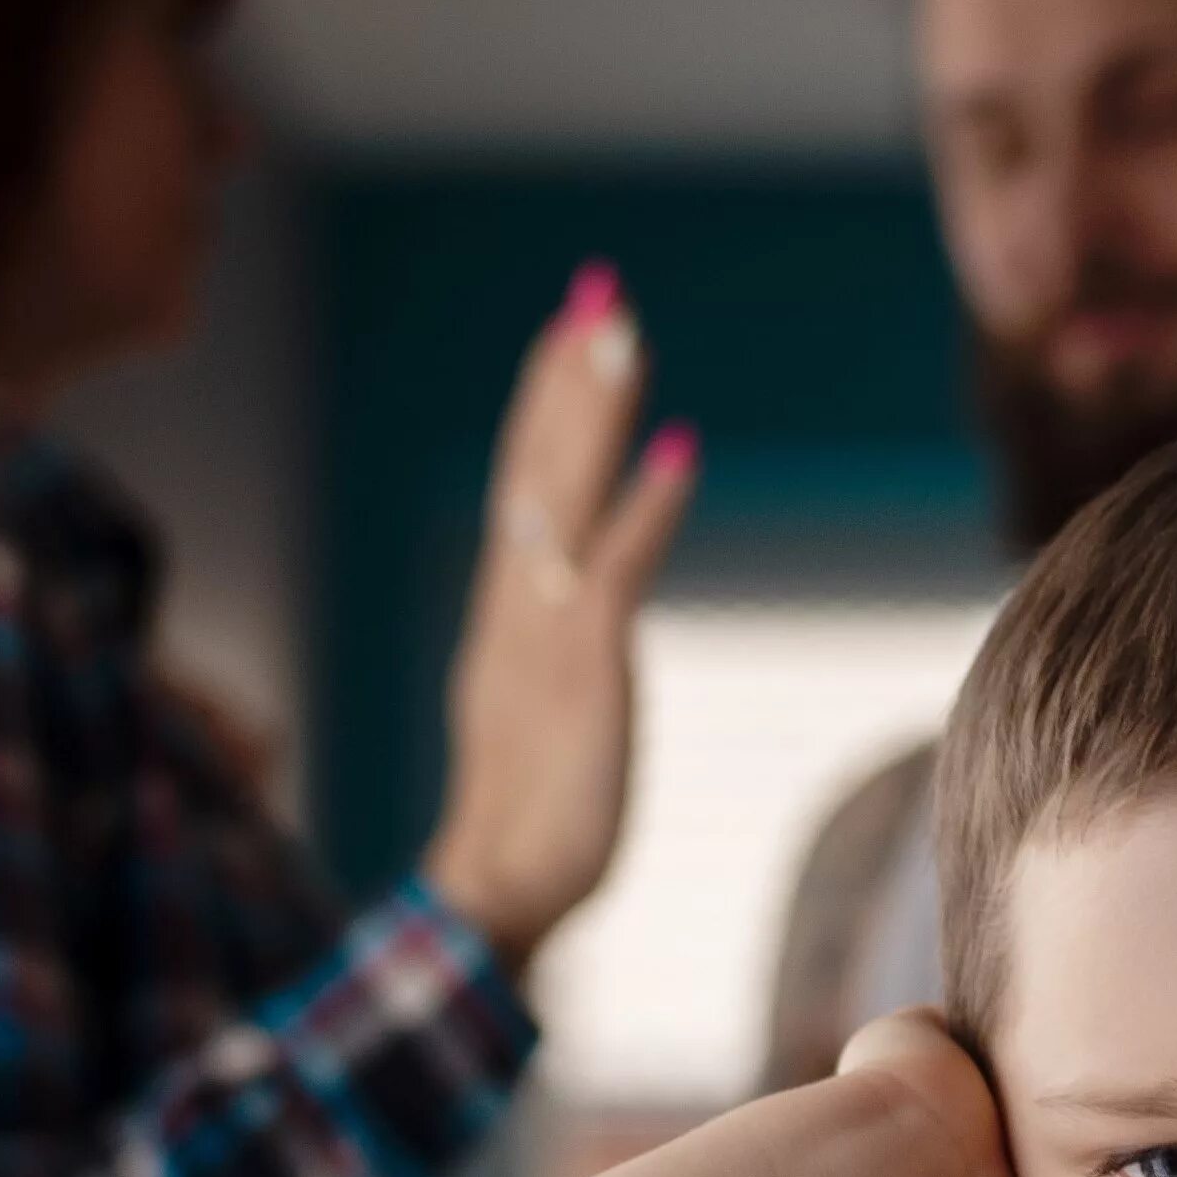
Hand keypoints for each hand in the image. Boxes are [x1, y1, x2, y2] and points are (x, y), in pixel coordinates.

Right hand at [423, 267, 695, 973]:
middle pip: (534, 463)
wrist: (498, 889)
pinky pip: (614, 570)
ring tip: (621, 328)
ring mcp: (542, 631)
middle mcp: (513, 604)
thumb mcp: (537, 709)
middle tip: (597, 287)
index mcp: (502, 611)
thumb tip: (576, 614)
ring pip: (564, 494)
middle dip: (566, 373)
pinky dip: (646, 505)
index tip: (570, 327)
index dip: (544, 401)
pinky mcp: (582, 670)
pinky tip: (679, 446)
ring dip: (594, 409)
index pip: (522, 482)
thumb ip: (549, 650)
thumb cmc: (528, 816)